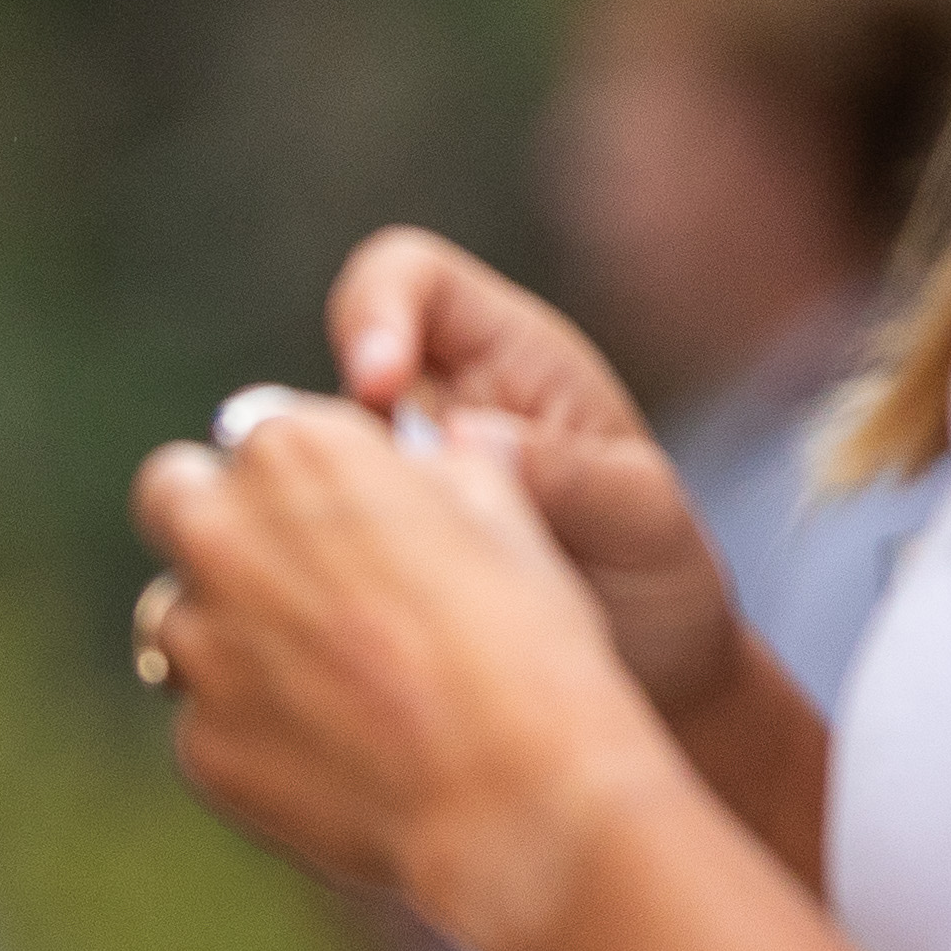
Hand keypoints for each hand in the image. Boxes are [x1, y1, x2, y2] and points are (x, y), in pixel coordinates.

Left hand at [132, 397, 677, 950]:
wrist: (518, 797)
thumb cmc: (529, 645)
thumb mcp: (506, 518)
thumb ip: (447, 469)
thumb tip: (442, 448)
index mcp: (296, 452)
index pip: (253, 433)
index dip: (294, 474)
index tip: (334, 510)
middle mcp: (221, 535)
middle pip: (173, 501)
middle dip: (217, 525)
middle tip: (284, 572)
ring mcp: (199, 646)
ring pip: (175, 618)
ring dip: (226, 633)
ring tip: (323, 678)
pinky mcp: (199, 743)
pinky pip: (205, 720)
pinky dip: (250, 728)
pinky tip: (331, 752)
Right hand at [323, 232, 751, 733]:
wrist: (649, 674)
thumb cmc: (658, 571)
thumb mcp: (641, 517)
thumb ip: (566, 475)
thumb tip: (466, 439)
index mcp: (502, 356)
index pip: (407, 277)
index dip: (374, 310)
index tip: (375, 384)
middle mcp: (424, 408)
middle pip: (323, 378)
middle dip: (317, 443)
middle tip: (362, 514)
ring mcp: (383, 485)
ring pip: (292, 471)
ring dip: (313, 521)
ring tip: (379, 588)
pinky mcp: (355, 555)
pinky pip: (296, 546)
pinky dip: (308, 576)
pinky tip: (363, 626)